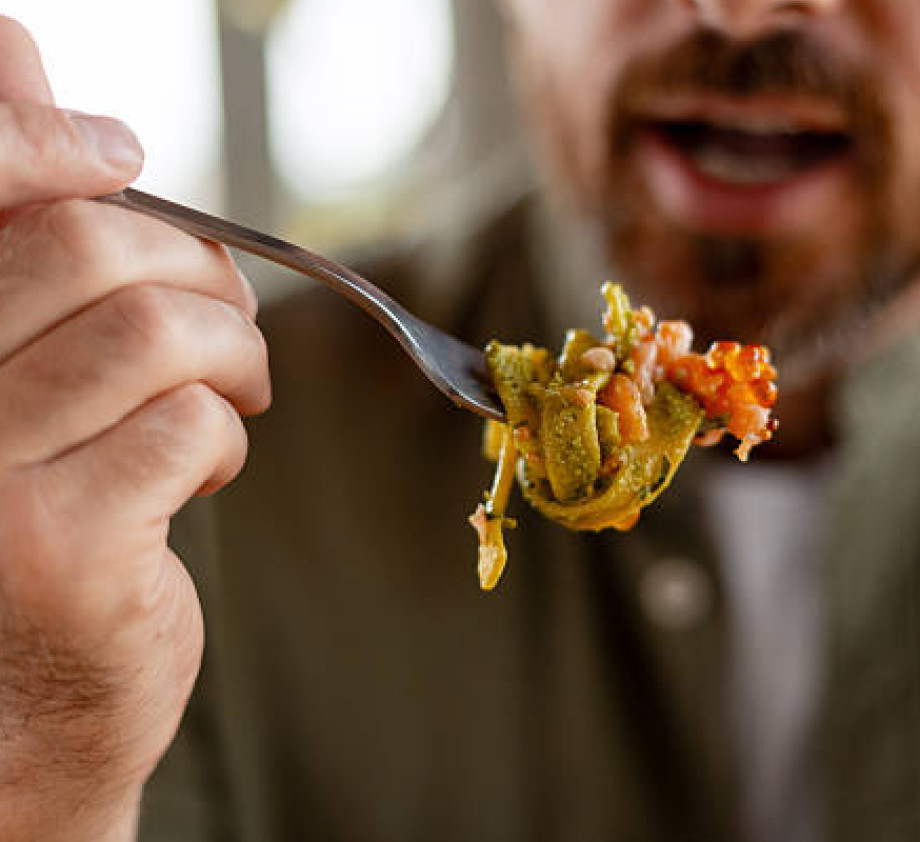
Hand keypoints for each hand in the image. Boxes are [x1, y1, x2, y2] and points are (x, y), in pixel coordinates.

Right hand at [0, 17, 269, 840]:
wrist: (19, 716)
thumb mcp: (5, 369)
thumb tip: (24, 64)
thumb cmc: (23, 513)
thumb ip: (16, 238)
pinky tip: (208, 466)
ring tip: (236, 390)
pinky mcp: (58, 553)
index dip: (44, 136)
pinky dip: (224, 431)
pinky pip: (186, 426)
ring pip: (150, 334)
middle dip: (190, 268)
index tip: (123, 156)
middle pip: (83, 250)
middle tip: (223, 322)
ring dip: (227, 351)